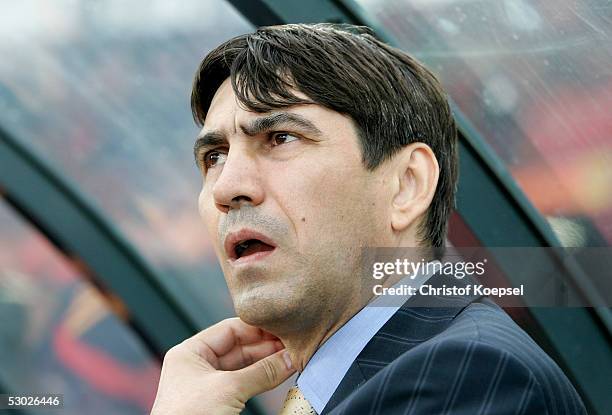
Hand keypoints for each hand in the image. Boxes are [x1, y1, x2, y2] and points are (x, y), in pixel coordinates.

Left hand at [150, 317, 294, 413]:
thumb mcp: (228, 389)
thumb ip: (262, 372)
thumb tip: (288, 358)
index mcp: (190, 352)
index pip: (230, 329)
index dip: (257, 328)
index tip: (282, 328)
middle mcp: (198, 366)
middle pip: (240, 348)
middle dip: (267, 347)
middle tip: (293, 345)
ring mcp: (209, 386)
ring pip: (245, 367)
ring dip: (268, 364)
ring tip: (292, 358)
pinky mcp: (219, 404)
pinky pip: (245, 385)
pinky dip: (263, 379)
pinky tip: (280, 374)